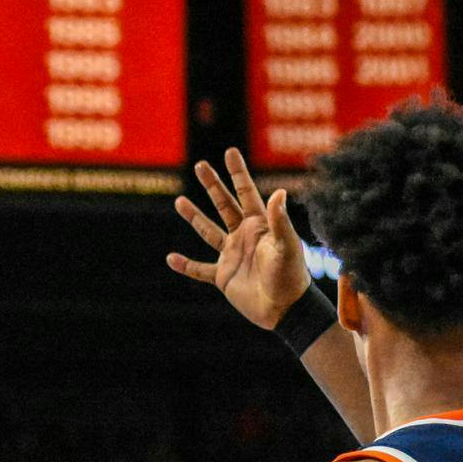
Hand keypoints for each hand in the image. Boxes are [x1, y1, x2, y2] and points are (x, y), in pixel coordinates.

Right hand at [167, 147, 315, 329]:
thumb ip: (280, 221)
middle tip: (200, 165)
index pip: (246, 193)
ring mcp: (232, 255)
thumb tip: (278, 193)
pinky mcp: (223, 277)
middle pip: (224, 205)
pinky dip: (186, 266)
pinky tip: (171, 258)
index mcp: (260, 226)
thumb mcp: (287, 246)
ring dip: (194, 217)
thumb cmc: (291, 276)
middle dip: (212, 185)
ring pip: (208, 232)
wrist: (285, 309)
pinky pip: (200, 270)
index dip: (238, 173)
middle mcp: (244, 236)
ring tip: (179, 201)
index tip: (230, 152)